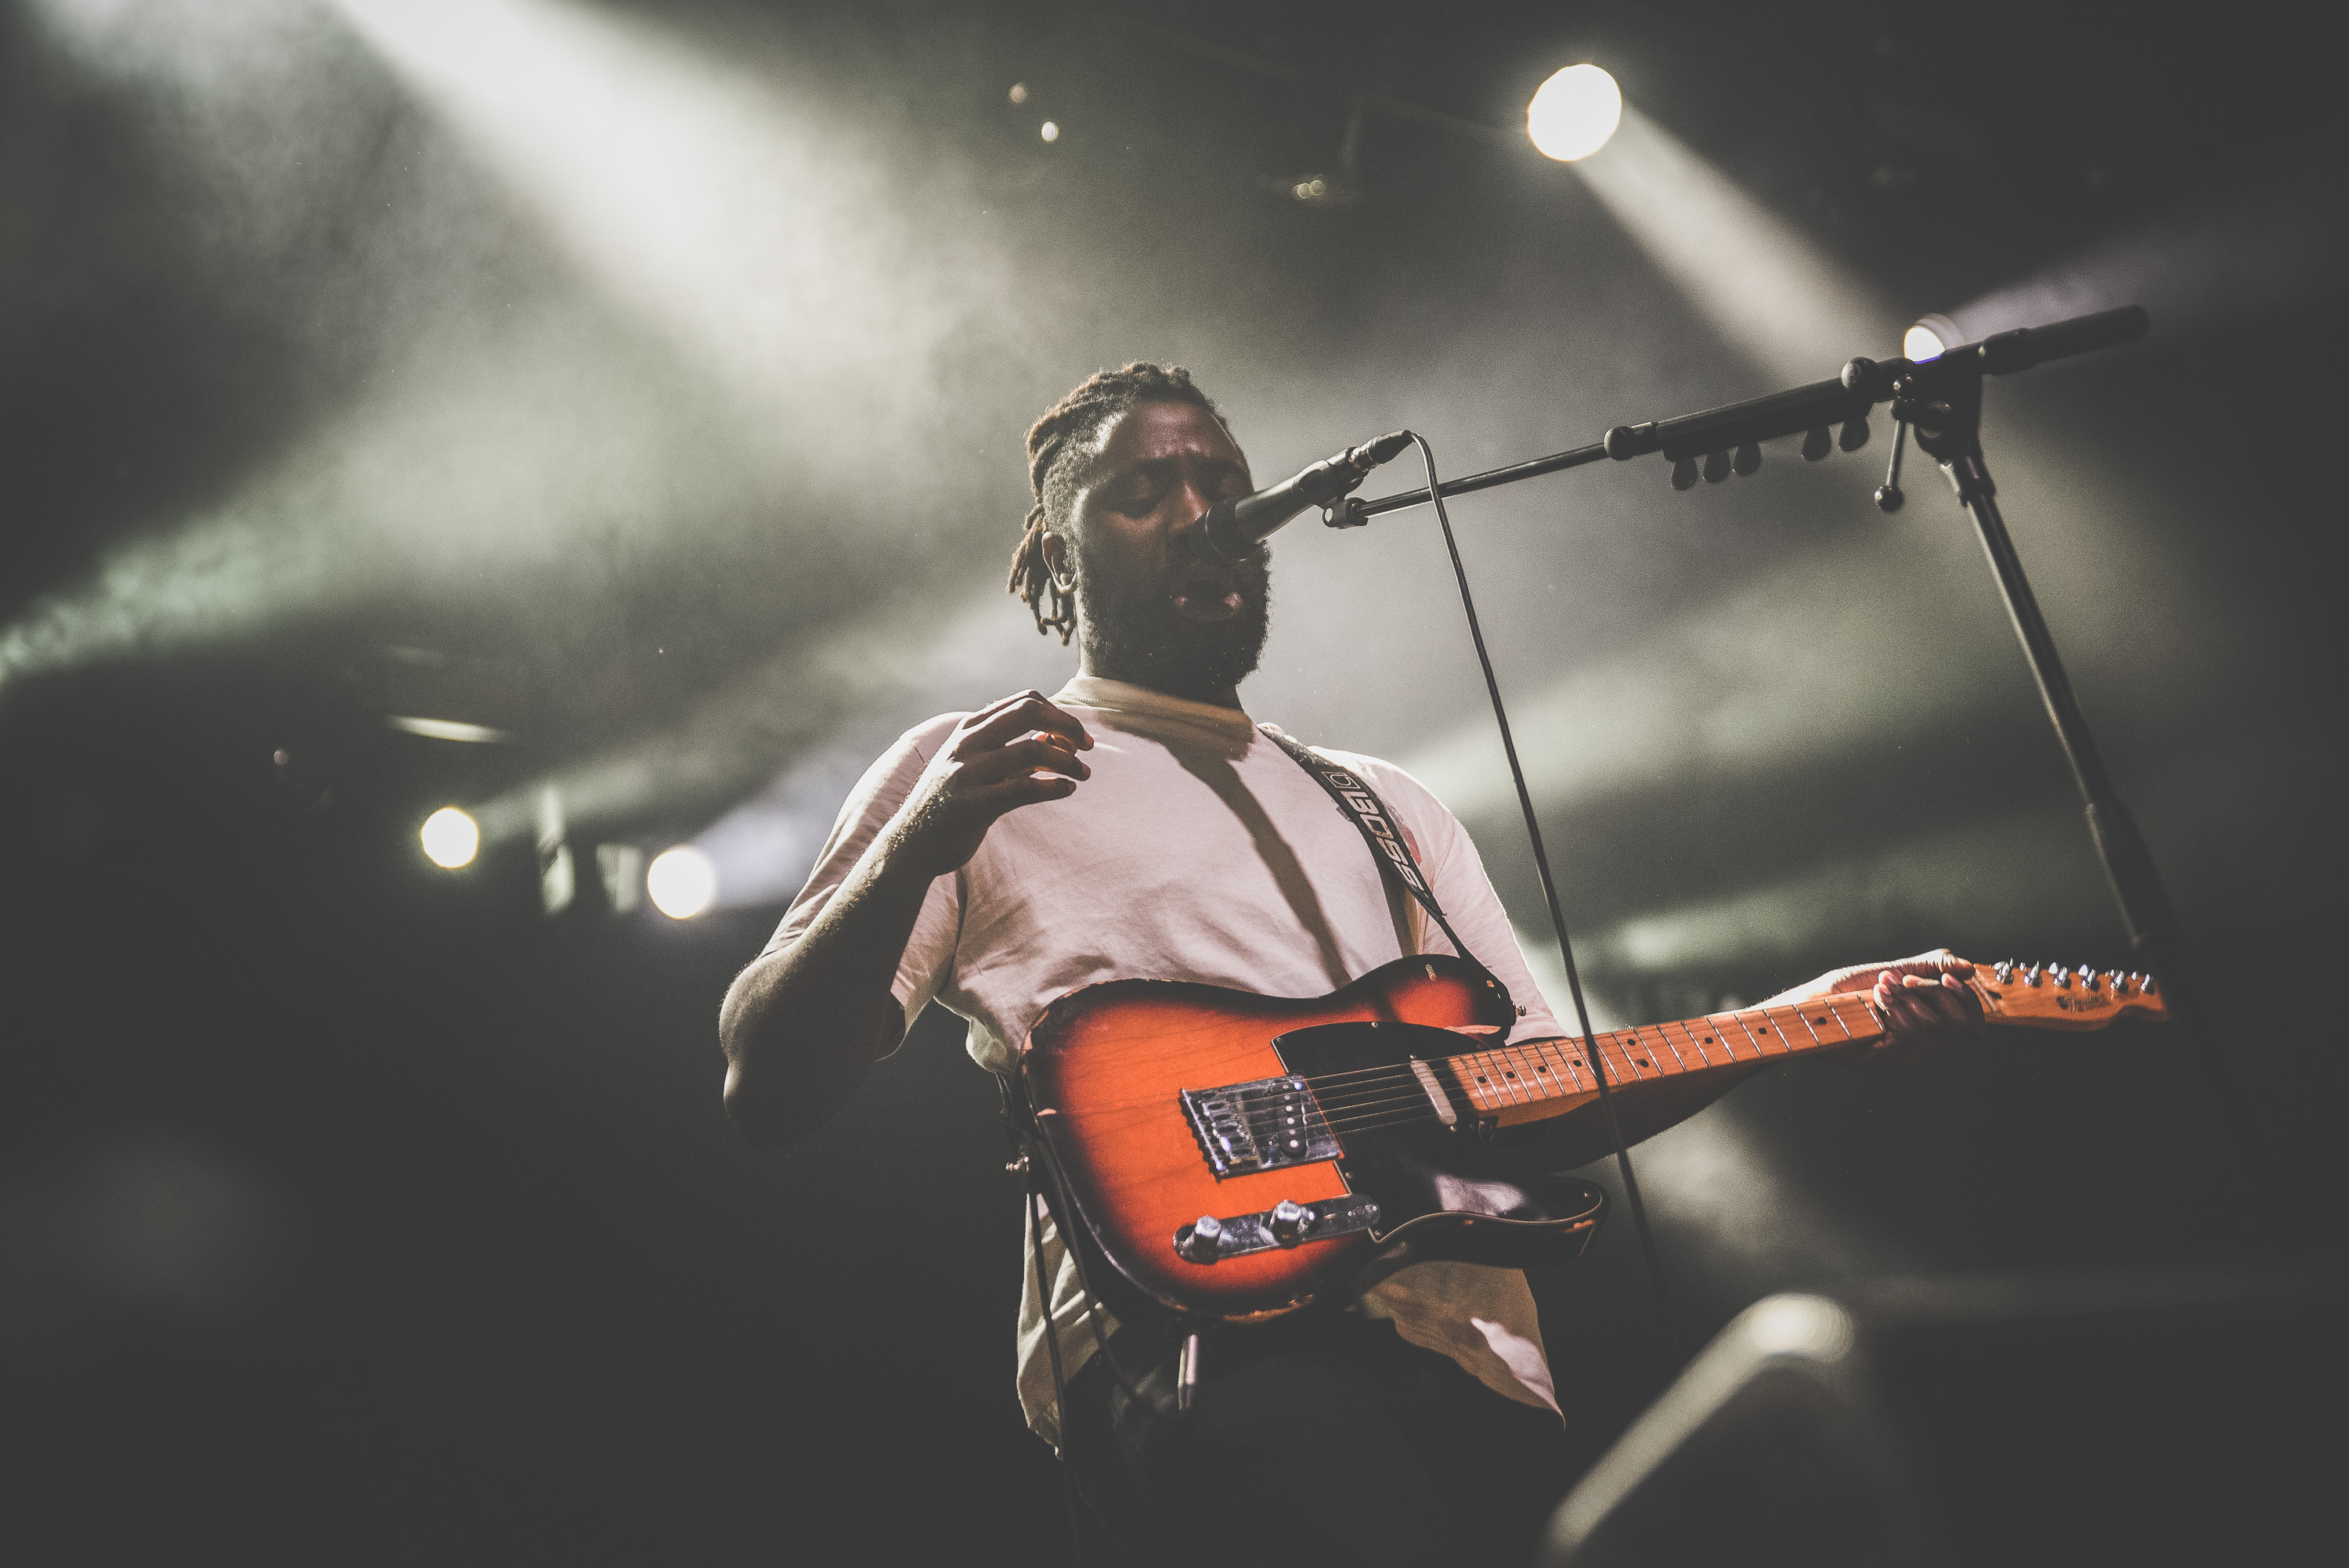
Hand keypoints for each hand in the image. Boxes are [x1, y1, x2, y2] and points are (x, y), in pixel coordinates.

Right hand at [883, 690, 1091, 878]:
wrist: (911, 846)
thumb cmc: (950, 805)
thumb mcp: (975, 768)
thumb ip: (1011, 752)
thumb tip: (1055, 739)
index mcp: (969, 730)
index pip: (1023, 701)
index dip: (1058, 714)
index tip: (1076, 736)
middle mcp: (967, 744)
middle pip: (1028, 711)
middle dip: (1066, 725)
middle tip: (1087, 746)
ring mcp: (968, 773)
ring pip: (1033, 749)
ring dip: (1067, 761)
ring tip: (1083, 774)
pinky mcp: (974, 805)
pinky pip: (1025, 788)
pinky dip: (1053, 786)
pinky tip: (1067, 789)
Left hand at [1781, 948, 1981, 1051]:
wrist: (1808, 1005)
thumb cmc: (1845, 992)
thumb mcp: (1894, 972)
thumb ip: (1930, 968)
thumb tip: (1968, 967)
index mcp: (1927, 1036)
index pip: (1971, 1027)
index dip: (1967, 1000)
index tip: (1949, 977)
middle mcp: (1920, 1056)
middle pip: (1957, 1026)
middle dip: (1932, 993)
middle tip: (1902, 980)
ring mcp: (1902, 1065)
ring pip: (1932, 1029)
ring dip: (1905, 998)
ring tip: (1881, 988)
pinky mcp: (1883, 1067)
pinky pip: (1908, 1034)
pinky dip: (1893, 1007)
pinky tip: (1876, 998)